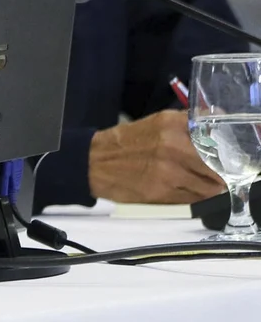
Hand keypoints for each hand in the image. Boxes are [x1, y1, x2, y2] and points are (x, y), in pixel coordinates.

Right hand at [89, 110, 224, 203]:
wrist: (93, 162)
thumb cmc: (126, 142)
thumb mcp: (157, 123)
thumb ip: (188, 124)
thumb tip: (218, 123)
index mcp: (172, 124)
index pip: (216, 136)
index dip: (226, 148)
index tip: (228, 154)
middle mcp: (173, 146)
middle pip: (218, 164)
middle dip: (222, 171)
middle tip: (220, 173)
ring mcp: (169, 171)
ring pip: (209, 186)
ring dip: (211, 187)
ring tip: (204, 184)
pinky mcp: (163, 192)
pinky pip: (193, 199)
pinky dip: (195, 197)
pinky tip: (187, 191)